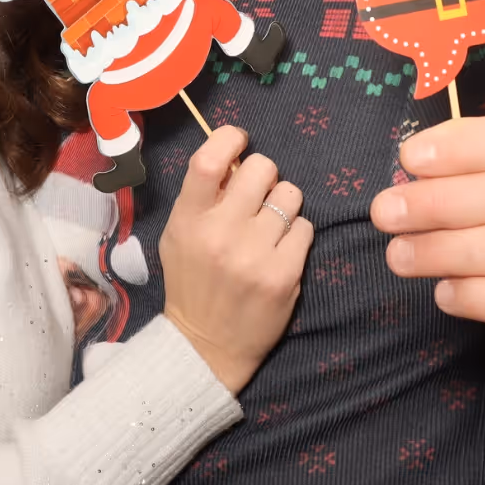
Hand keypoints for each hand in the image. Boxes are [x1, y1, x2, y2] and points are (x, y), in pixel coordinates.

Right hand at [160, 126, 312, 393]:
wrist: (205, 345)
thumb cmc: (191, 282)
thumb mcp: (178, 236)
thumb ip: (201, 197)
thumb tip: (236, 159)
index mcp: (188, 219)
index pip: (209, 159)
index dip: (230, 138)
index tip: (240, 141)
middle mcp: (221, 232)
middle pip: (263, 168)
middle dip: (265, 176)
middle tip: (259, 195)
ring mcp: (255, 254)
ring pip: (290, 195)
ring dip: (283, 205)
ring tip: (270, 227)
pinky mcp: (285, 274)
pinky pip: (305, 228)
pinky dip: (296, 234)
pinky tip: (281, 250)